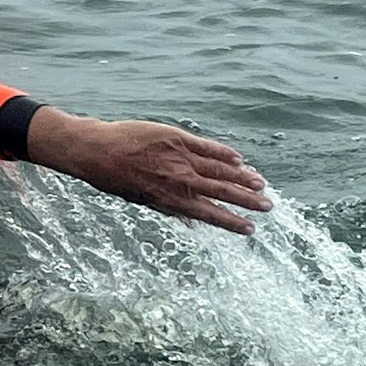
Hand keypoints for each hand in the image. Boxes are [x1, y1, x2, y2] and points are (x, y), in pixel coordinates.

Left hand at [26, 108, 271, 233]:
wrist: (97, 150)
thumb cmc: (116, 179)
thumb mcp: (142, 201)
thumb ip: (171, 209)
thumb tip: (194, 222)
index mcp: (171, 200)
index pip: (210, 215)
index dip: (232, 222)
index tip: (251, 228)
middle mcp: (179, 180)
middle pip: (221, 192)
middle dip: (247, 201)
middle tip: (268, 206)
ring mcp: (180, 157)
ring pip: (219, 170)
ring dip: (242, 178)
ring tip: (261, 184)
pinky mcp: (177, 137)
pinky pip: (207, 147)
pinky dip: (224, 153)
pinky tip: (239, 159)